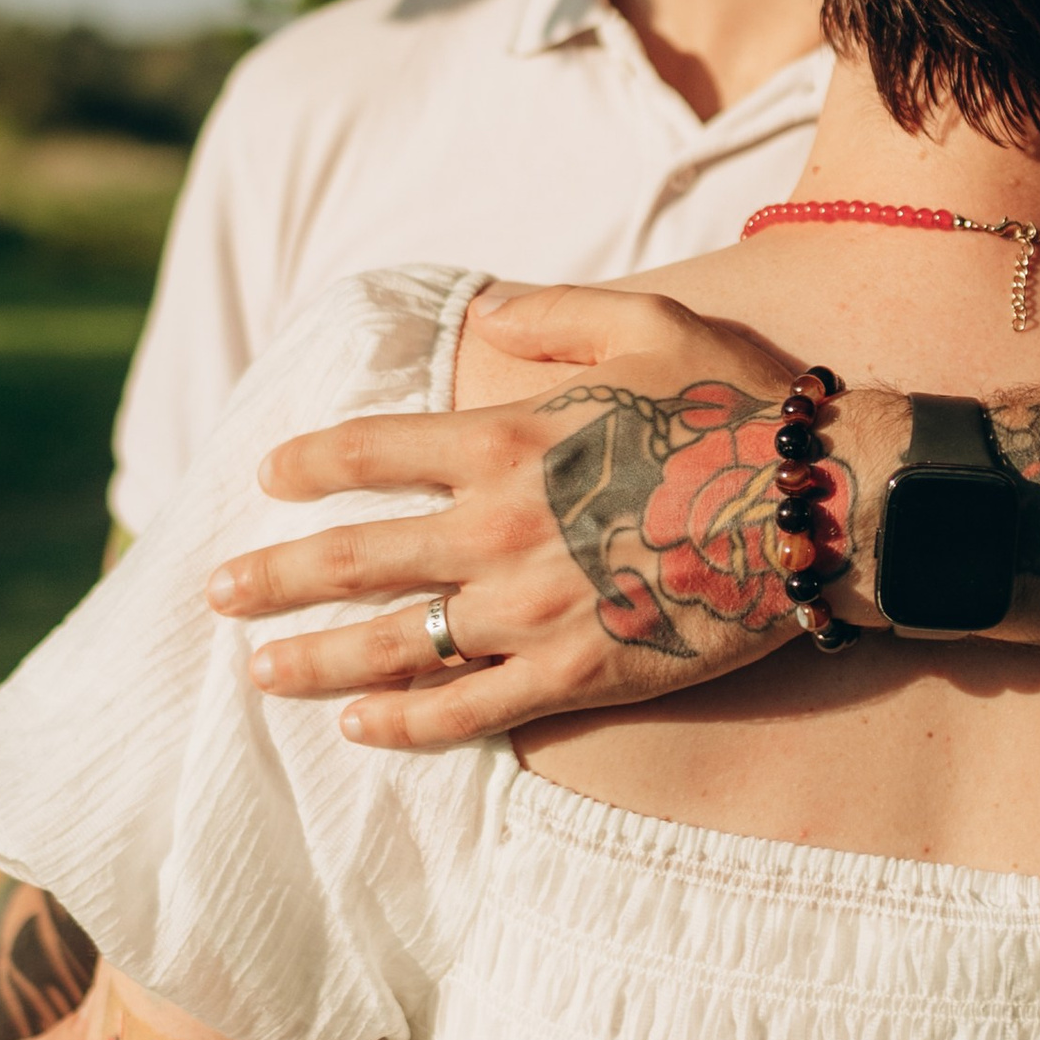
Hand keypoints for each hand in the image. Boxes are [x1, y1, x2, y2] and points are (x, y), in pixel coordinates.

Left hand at [203, 284, 888, 750]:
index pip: (373, 451)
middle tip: (216, 592)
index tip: (268, 477)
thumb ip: (554, 316)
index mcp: (510, 438)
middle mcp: (501, 527)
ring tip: (260, 670)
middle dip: (273, 577)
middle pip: (354, 558)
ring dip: (315, 658)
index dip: (310, 464)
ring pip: (394, 642)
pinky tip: (358, 727)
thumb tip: (483, 312)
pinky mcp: (576, 674)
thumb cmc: (742, 409)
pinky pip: (468, 710)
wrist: (823, 508)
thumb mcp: (650, 324)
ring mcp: (533, 609)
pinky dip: (404, 722)